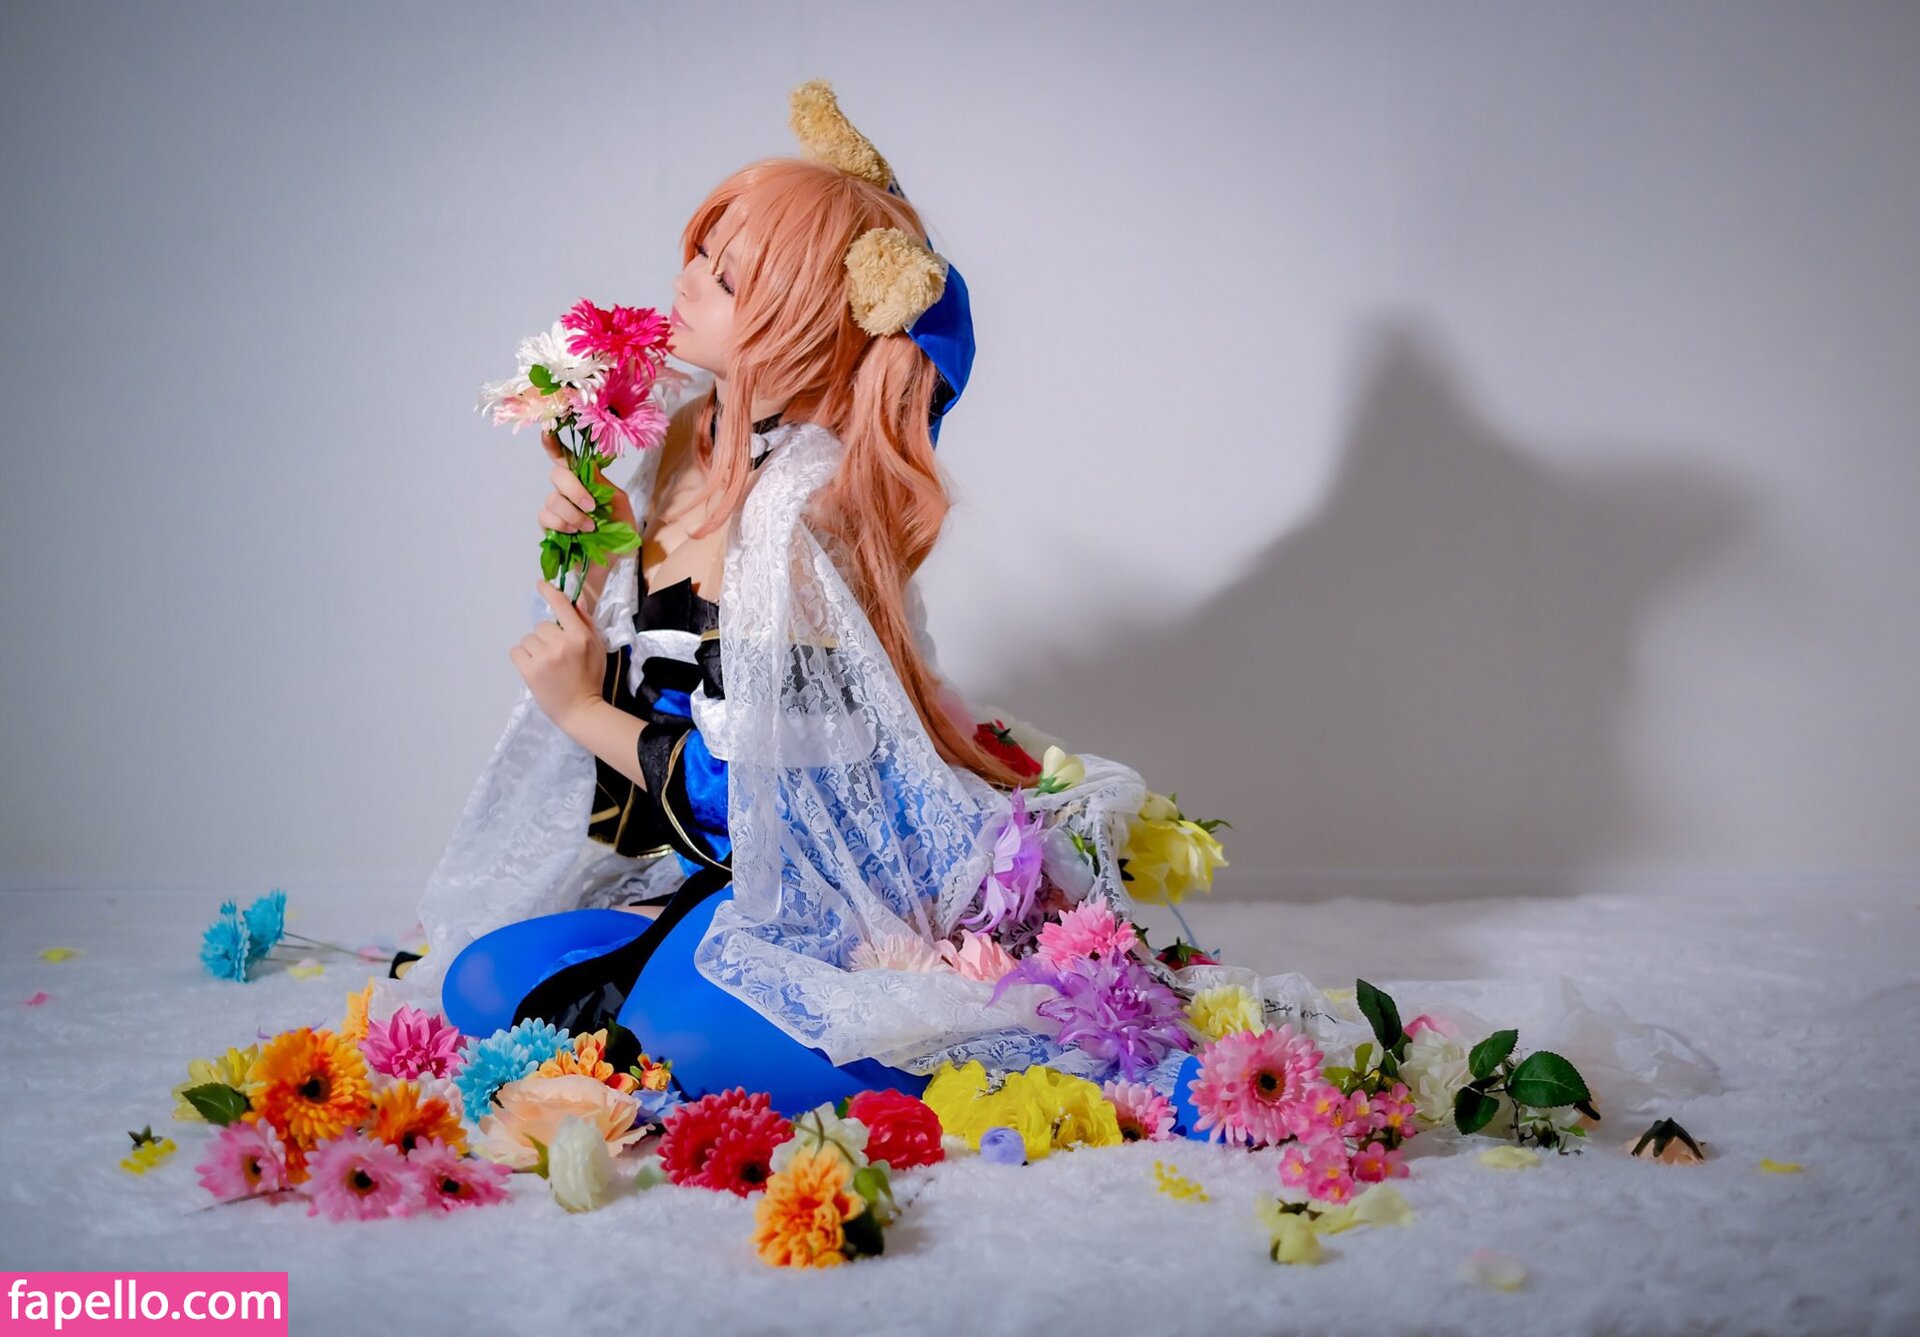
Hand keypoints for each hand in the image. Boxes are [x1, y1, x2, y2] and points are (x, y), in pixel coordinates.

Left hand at [511, 580, 607, 734]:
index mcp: (581, 636)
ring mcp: (544, 657)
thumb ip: (586, 623)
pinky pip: (516, 651)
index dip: (549, 591)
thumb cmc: (591, 678)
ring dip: (534, 649)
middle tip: (556, 656)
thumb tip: (574, 599)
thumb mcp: (597, 648)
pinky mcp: (530, 670)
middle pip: (542, 626)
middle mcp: (562, 643)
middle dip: (546, 638)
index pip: (562, 605)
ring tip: (545, 665)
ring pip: (528, 639)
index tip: (540, 584)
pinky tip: (533, 668)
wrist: (581, 710)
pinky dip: (522, 659)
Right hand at [540, 429, 635, 535]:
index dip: (553, 444)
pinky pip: (546, 517)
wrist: (613, 559)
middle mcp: (568, 490)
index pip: (566, 458)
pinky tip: (574, 532)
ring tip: (589, 528)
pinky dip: (562, 524)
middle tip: (591, 507)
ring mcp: (557, 508)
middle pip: (558, 474)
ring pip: (553, 499)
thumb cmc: (618, 531)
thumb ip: (603, 485)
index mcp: (586, 480)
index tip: (546, 432)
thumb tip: (587, 468)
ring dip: (572, 513)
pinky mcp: (549, 526)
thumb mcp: (620, 504)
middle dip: (574, 490)